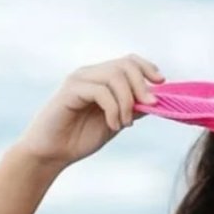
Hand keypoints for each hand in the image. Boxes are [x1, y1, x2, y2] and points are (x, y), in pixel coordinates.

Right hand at [16, 53, 164, 166]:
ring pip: (115, 77)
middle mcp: (90, 74)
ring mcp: (79, 80)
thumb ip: (132, 110)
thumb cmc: (81, 138)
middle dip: (142, 86)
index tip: (161, 83)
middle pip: (125, 65)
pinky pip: (100, 91)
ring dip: (127, 102)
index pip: (128, 61)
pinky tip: (113, 126)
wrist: (53, 152)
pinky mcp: (70, 91)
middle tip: (149, 107)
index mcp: (101, 78)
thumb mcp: (115, 122)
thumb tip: (156, 100)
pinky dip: (113, 109)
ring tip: (125, 124)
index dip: (147, 68)